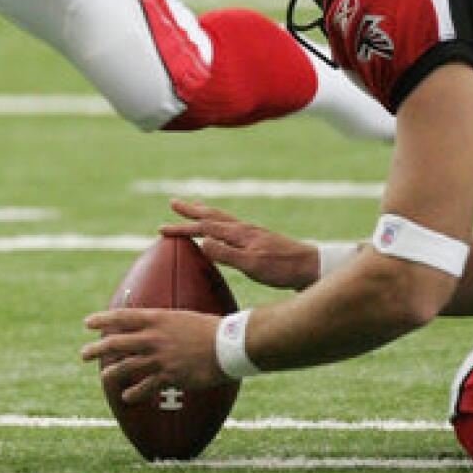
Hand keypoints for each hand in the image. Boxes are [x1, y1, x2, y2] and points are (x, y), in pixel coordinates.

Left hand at [82, 306, 223, 401]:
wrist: (226, 344)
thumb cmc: (207, 328)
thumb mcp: (179, 317)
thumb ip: (161, 323)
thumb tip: (149, 325)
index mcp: (155, 318)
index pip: (121, 317)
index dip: (102, 320)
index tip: (87, 323)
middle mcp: (153, 337)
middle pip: (117, 342)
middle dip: (97, 348)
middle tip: (84, 354)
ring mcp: (160, 357)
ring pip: (127, 366)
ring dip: (112, 373)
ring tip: (103, 378)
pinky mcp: (170, 376)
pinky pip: (146, 386)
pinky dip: (135, 393)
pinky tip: (127, 397)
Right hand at [159, 198, 319, 289]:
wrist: (311, 266)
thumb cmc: (282, 269)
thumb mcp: (253, 265)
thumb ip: (227, 254)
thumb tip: (202, 243)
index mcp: (239, 233)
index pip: (205, 227)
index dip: (183, 227)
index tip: (162, 229)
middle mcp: (243, 228)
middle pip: (211, 215)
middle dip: (191, 211)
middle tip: (173, 203)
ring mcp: (251, 232)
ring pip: (222, 217)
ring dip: (204, 212)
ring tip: (195, 205)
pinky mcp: (259, 239)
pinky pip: (231, 224)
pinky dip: (220, 221)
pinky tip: (223, 228)